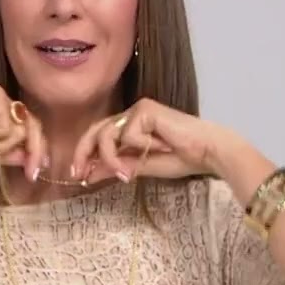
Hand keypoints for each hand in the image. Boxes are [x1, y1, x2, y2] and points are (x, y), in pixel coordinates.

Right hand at [0, 85, 48, 177]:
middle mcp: (3, 101)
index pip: (28, 129)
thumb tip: (27, 159)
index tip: (36, 171)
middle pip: (33, 127)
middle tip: (31, 174)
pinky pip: (7, 130)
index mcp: (1, 111)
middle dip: (34, 153)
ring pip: (20, 132)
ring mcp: (0, 98)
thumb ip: (6, 153)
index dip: (36, 150)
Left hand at [71, 98, 225, 183]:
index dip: (83, 154)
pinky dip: (140, 147)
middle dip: (83, 154)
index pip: (98, 136)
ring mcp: (138, 110)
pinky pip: (128, 134)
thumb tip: (88, 175)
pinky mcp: (146, 109)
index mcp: (129, 126)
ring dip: (112, 159)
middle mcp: (131, 114)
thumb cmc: (181, 159)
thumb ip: (116, 167)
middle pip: (95, 130)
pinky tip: (162, 148)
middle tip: (80, 174)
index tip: (77, 176)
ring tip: (128, 175)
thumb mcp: (141, 167)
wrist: (206, 152)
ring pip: (107, 134)